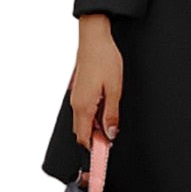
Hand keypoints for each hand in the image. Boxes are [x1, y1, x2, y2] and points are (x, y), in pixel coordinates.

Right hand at [70, 13, 122, 149]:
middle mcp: (76, 104)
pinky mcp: (79, 91)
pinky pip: (83, 111)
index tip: (107, 152)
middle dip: (95, 139)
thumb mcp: (114, 89)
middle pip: (81, 133)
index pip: (84, 139)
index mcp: (83, 106)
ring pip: (82, 122)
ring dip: (94, 127)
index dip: (95, 149)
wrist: (94, 39)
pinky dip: (92, 116)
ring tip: (111, 122)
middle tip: (113, 136)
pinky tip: (105, 109)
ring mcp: (76, 97)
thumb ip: (111, 114)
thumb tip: (111, 133)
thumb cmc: (104, 60)